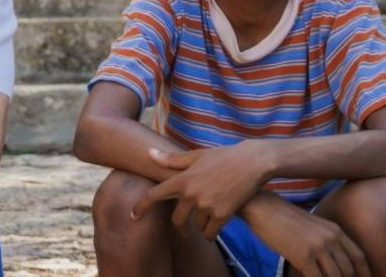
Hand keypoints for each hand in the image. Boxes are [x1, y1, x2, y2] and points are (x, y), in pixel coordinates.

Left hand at [132, 142, 270, 239]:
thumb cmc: (223, 157)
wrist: (252, 162)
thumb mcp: (196, 155)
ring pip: (196, 226)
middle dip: (180, 226)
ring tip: (207, 218)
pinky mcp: (222, 214)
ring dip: (199, 226)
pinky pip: (210, 232)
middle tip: (183, 229)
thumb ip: (172, 160)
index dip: (141, 207)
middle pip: (177, 219)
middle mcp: (191, 194)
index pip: (155, 195)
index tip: (133, 216)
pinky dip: (211, 233)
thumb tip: (149, 153)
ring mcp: (206, 205)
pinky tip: (213, 229)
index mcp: (182, 179)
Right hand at [244, 192, 369, 276]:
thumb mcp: (312, 225)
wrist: (263, 208)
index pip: (359, 257)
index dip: (364, 273)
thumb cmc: (283, 217)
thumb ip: (325, 240)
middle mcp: (331, 238)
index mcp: (335, 230)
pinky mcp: (303, 257)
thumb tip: (330, 262)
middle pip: (348, 271)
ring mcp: (318, 248)